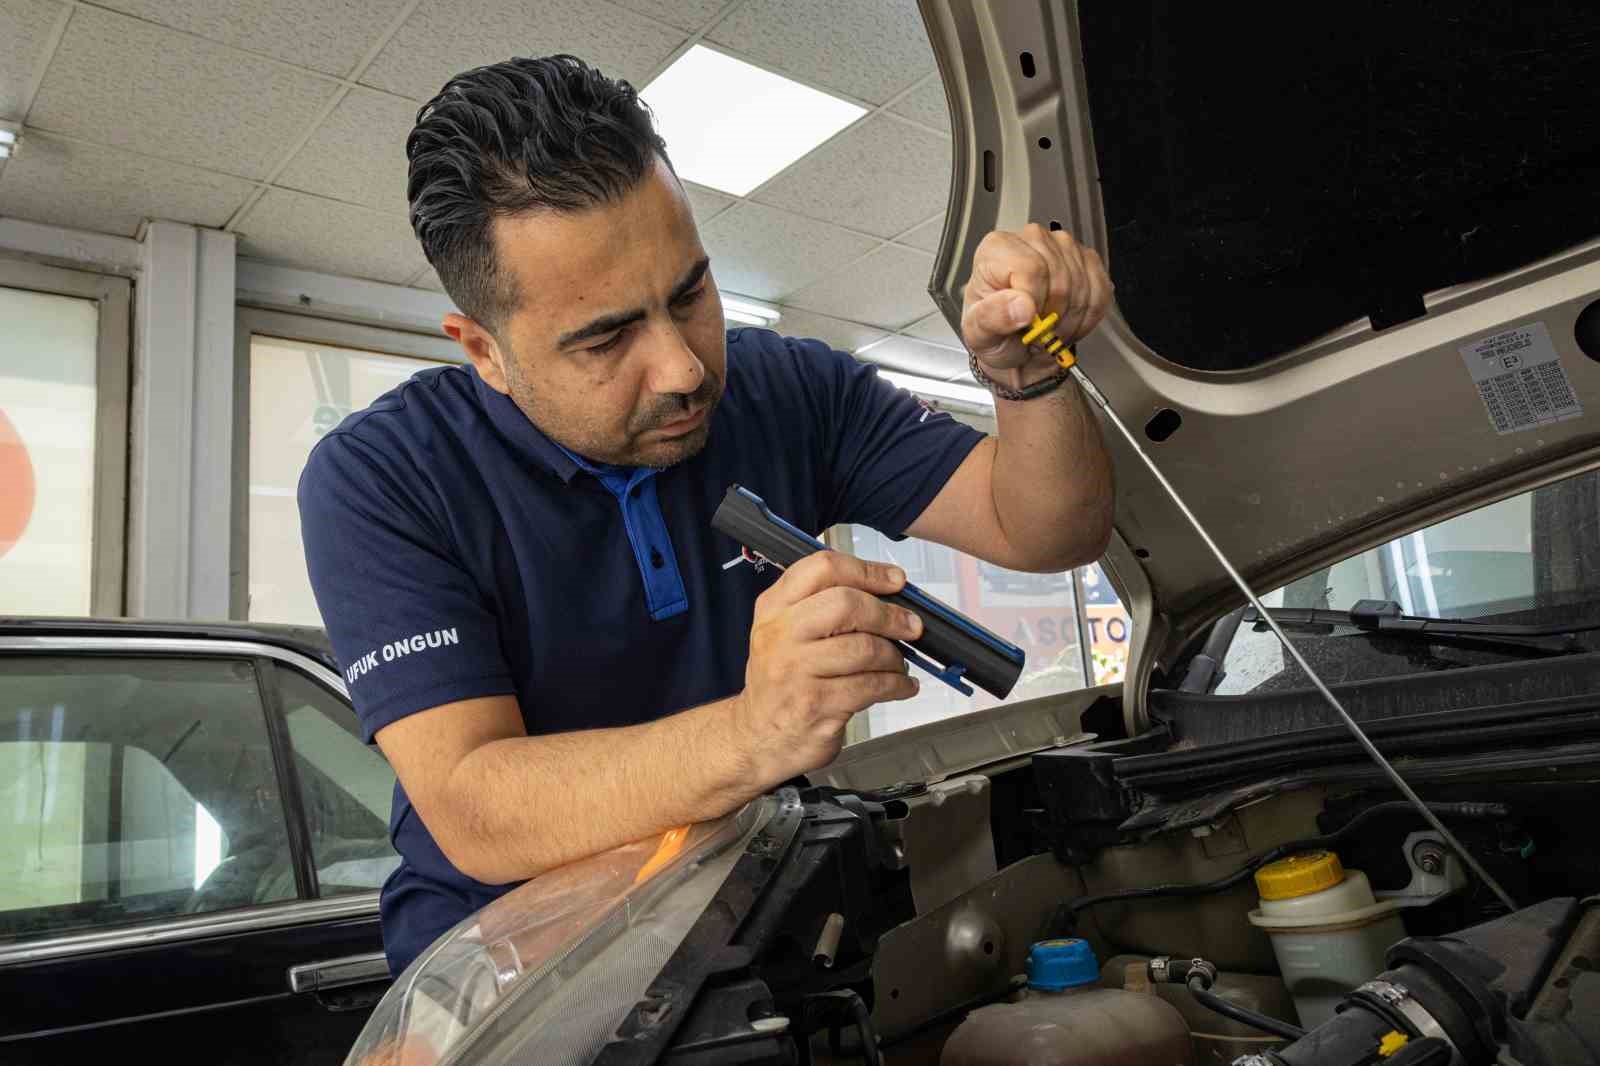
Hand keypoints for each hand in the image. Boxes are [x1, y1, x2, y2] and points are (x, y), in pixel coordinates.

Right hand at [731, 551, 922, 782]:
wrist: (759, 737)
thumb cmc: (781, 682)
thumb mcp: (784, 633)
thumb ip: (822, 606)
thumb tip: (886, 596)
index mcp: (774, 608)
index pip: (822, 568)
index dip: (867, 571)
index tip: (894, 580)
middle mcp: (780, 634)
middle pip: (846, 603)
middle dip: (889, 614)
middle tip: (910, 626)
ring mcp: (795, 670)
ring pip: (864, 647)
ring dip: (894, 656)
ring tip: (898, 664)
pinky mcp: (816, 704)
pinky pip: (871, 686)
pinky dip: (897, 685)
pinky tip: (901, 686)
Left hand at [960, 223, 1112, 373]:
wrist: (1015, 343)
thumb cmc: (994, 333)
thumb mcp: (980, 334)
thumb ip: (992, 318)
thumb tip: (1021, 306)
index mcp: (998, 249)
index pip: (1031, 268)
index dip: (1034, 304)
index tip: (1026, 323)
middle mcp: (1031, 240)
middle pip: (1060, 281)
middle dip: (1052, 318)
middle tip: (1037, 332)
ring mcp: (1063, 246)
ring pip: (1082, 287)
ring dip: (1069, 320)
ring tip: (1049, 328)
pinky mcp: (1088, 260)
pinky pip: (1100, 292)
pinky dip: (1087, 316)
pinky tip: (1067, 320)